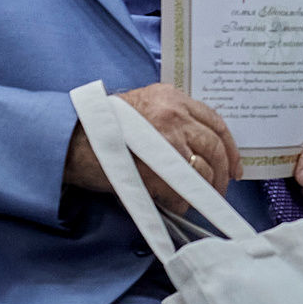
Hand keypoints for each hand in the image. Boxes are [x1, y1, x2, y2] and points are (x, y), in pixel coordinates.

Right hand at [65, 83, 238, 213]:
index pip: (215, 122)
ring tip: (197, 200)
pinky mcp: (153, 166)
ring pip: (201, 169)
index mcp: (172, 98)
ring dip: (204, 190)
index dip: (230, 149)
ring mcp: (164, 140)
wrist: (67, 138)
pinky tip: (176, 205)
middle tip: (220, 190)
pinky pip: (180, 188)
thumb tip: (197, 152)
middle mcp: (173, 114)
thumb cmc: (101, 126)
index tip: (234, 167)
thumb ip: (172, 122)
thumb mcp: (141, 109)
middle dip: (222, 173)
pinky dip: (181, 200)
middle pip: (214, 148)